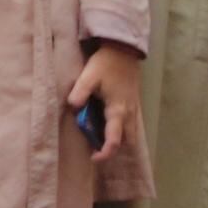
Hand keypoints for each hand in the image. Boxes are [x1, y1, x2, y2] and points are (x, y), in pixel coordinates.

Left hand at [70, 39, 145, 166]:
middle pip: (127, 142)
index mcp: (117, 110)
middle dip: (114, 150)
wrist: (123, 50)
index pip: (114, 140)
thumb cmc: (105, 64)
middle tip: (97, 149)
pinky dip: (122, 131)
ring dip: (120, 141)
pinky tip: (108, 125)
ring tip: (101, 139)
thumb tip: (73, 107)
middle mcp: (129, 114)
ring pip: (131, 134)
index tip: (93, 158)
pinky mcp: (134, 104)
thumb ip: (80, 93)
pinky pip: (132, 125)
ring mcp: (134, 109)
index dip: (105, 153)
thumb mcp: (88, 76)